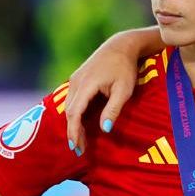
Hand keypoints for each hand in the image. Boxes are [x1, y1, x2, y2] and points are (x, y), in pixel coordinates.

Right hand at [64, 35, 141, 150]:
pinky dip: (75, 114)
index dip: (74, 132)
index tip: (76, 147)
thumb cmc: (125, 68)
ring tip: (79, 140)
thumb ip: (113, 110)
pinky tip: (80, 125)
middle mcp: (76, 82)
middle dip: (73, 132)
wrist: (120, 46)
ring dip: (73, 124)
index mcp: (86, 84)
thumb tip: (104, 130)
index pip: (75, 113)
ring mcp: (74, 80)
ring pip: (69, 107)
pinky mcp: (77, 79)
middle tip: (79, 149)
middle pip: (70, 112)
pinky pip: (72, 100)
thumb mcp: (124, 91)